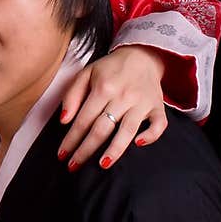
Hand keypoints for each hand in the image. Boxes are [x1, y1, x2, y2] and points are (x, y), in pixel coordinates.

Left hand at [58, 46, 166, 169]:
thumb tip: (64, 121)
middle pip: (102, 129)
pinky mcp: (158, 107)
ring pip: (127, 131)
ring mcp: (142, 103)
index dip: (71, 139)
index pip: (84, 120)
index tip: (62, 155)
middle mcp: (123, 96)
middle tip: (74, 166)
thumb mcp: (86, 73)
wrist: (142, 55)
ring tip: (103, 164)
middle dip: (86, 150)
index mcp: (103, 88)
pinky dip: (150, 135)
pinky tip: (138, 144)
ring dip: (115, 149)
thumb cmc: (110, 69)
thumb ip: (72, 95)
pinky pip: (158, 125)